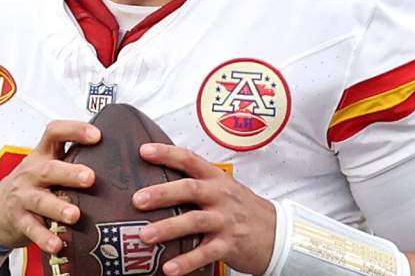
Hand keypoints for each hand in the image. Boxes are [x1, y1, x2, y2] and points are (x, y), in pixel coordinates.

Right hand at [0, 120, 99, 253]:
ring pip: (40, 201)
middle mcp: (32, 173)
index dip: (74, 130)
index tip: (96, 135)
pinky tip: (57, 244)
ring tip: (75, 215)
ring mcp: (24, 197)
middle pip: (48, 169)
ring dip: (58, 207)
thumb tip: (114, 157)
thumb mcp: (46, 166)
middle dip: (69, 173)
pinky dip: (45, 238)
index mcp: (42, 156)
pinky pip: (32, 229)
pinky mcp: (20, 220)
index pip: (55, 133)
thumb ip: (71, 160)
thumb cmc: (31, 185)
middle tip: (90, 177)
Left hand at [133, 143, 276, 275]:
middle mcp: (220, 196)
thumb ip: (196, 184)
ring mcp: (225, 220)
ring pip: (195, 221)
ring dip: (168, 228)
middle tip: (138, 200)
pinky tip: (169, 268)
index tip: (144, 151)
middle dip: (162, 193)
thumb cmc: (242, 210)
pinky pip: (206, 253)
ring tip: (145, 235)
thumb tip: (156, 184)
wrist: (277, 233)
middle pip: (190, 189)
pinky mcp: (230, 244)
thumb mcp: (223, 189)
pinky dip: (187, 261)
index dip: (167, 154)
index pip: (190, 160)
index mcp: (216, 179)